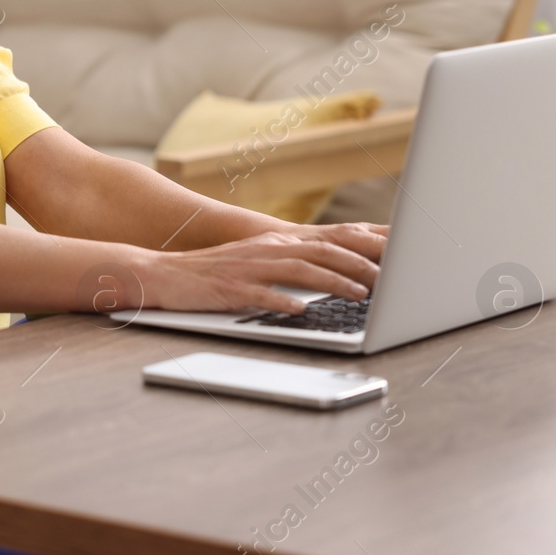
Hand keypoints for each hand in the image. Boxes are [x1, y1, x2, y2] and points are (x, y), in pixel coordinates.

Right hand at [146, 221, 387, 314]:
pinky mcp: (229, 289)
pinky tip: (301, 311)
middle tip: (389, 279)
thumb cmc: (213, 274)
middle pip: (321, 252)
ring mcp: (248, 269)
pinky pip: (260, 294)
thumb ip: (290, 266)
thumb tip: (329, 277)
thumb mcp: (255, 263)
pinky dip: (282, 301)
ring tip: (360, 295)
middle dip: (359, 264)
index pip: (327, 243)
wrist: (164, 273)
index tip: (391, 260)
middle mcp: (266, 251)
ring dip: (333, 282)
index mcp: (274, 244)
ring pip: (299, 270)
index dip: (361, 250)